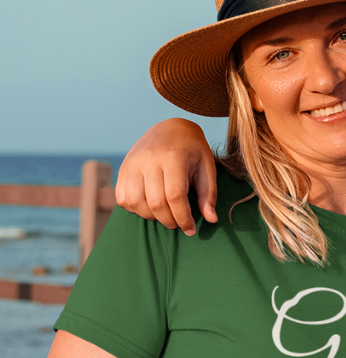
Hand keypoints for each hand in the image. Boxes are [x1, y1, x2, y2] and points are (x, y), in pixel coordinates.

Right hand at [115, 118, 217, 235]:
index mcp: (173, 157)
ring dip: (151, 216)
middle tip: (179, 224)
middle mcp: (149, 159)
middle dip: (169, 220)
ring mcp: (132, 163)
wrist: (171, 128)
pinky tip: (150, 206)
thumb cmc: (193, 151)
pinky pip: (122, 198)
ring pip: (135, 202)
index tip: (191, 229)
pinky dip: (135, 208)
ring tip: (165, 214)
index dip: (183, 218)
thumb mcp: (207, 168)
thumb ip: (208, 194)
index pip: (175, 196)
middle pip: (155, 202)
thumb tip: (211, 219)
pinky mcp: (123, 168)